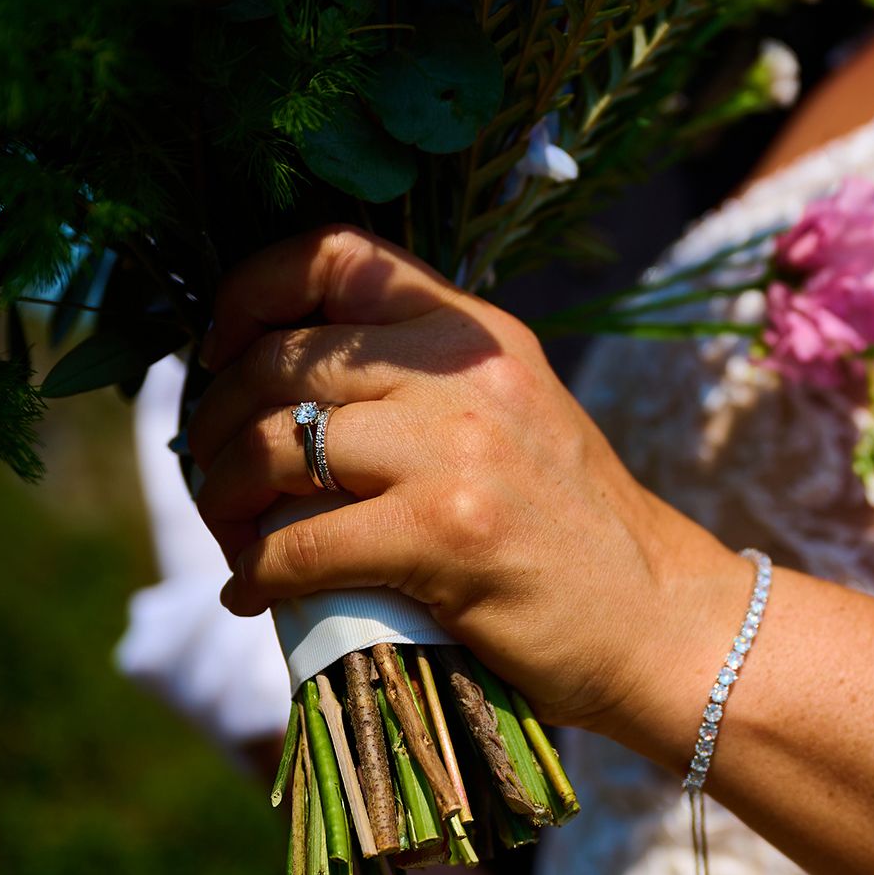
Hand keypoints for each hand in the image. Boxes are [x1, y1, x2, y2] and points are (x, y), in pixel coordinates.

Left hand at [186, 225, 738, 730]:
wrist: (661, 621)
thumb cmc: (576, 533)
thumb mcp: (514, 417)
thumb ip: (422, 384)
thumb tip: (277, 384)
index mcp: (480, 333)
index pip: (337, 253)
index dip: (248, 294)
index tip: (220, 356)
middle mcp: (469, 372)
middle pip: (280, 357)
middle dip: (214, 420)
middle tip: (212, 474)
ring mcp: (459, 450)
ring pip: (273, 445)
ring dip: (223, 498)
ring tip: (232, 536)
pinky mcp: (447, 535)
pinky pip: (296, 544)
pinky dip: (254, 575)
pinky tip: (257, 596)